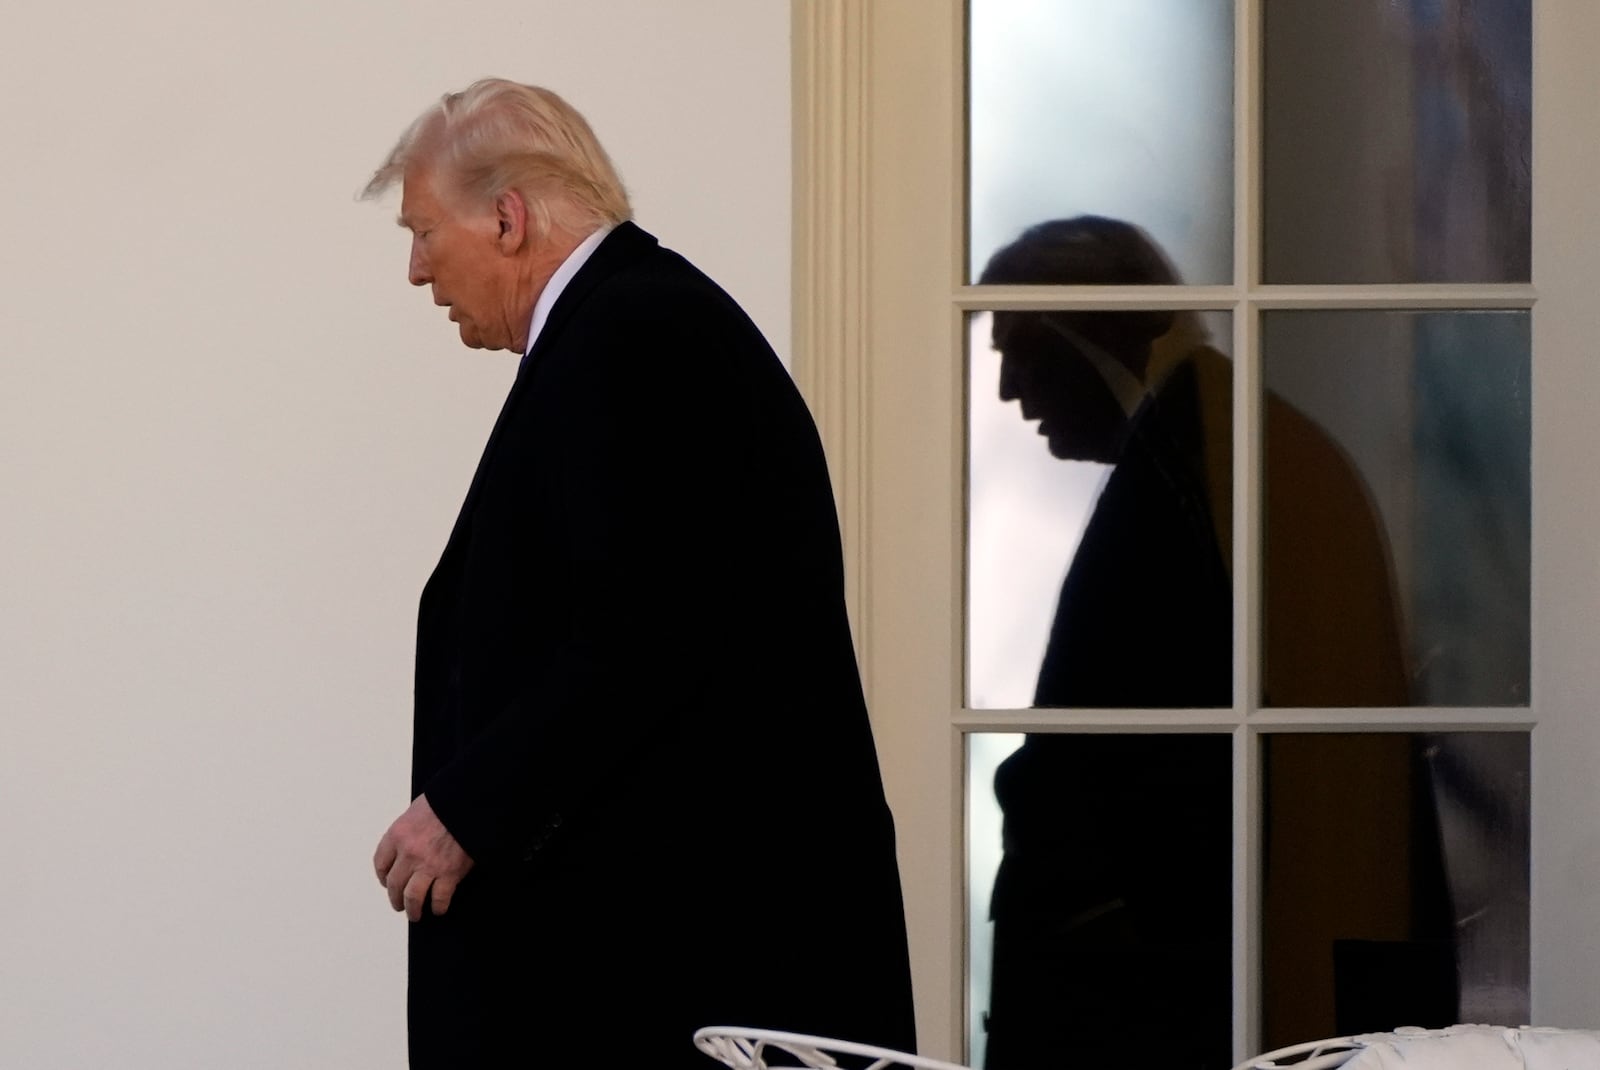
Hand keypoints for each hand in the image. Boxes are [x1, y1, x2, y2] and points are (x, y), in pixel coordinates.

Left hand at [373, 794, 473, 921]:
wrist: (471, 803)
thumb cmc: (447, 802)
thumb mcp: (418, 809)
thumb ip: (410, 828)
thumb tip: (411, 841)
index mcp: (398, 834)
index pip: (381, 863)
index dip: (383, 877)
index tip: (387, 882)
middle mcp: (409, 852)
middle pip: (394, 884)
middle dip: (395, 898)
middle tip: (399, 904)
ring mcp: (428, 865)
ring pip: (412, 897)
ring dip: (412, 909)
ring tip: (415, 914)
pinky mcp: (449, 873)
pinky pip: (439, 898)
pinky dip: (438, 907)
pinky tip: (439, 909)